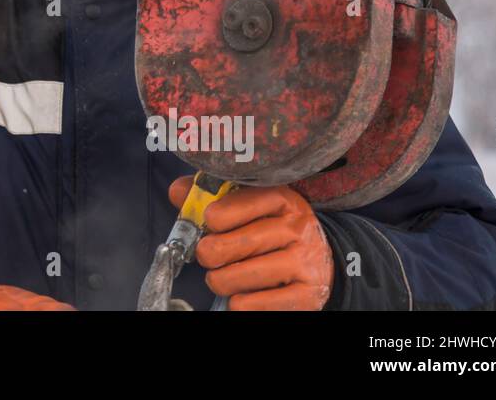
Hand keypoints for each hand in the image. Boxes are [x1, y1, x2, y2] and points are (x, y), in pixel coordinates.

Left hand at [168, 176, 333, 309]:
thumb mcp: (250, 204)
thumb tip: (177, 192)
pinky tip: (239, 295)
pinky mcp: (307, 295)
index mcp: (281, 199)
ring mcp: (305, 262)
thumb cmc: (271, 228)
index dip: (215, 216)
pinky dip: (239, 303)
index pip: (240, 203)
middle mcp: (297, 229)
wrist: (318, 259)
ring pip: (243, 276)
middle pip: (238, 243)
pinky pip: (256, 304)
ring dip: (221, 280)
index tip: (209, 222)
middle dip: (210, 252)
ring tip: (220, 277)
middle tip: (208, 255)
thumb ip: (211, 196)